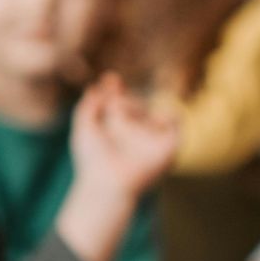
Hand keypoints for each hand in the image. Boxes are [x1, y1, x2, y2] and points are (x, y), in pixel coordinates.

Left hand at [72, 73, 178, 199]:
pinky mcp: (168, 146)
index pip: (119, 103)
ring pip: (147, 109)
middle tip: (112, 109)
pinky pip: (176, 122)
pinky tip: (154, 115)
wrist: (105, 182)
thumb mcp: (83, 130)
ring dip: (133, 107)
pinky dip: (169, 115)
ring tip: (120, 119)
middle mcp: (135, 134)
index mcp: (117, 132)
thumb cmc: (92, 162)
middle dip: (121, 102)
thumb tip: (94, 88)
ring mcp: (151, 139)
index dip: (115, 90)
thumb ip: (86, 107)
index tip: (109, 79)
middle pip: (132, 103)